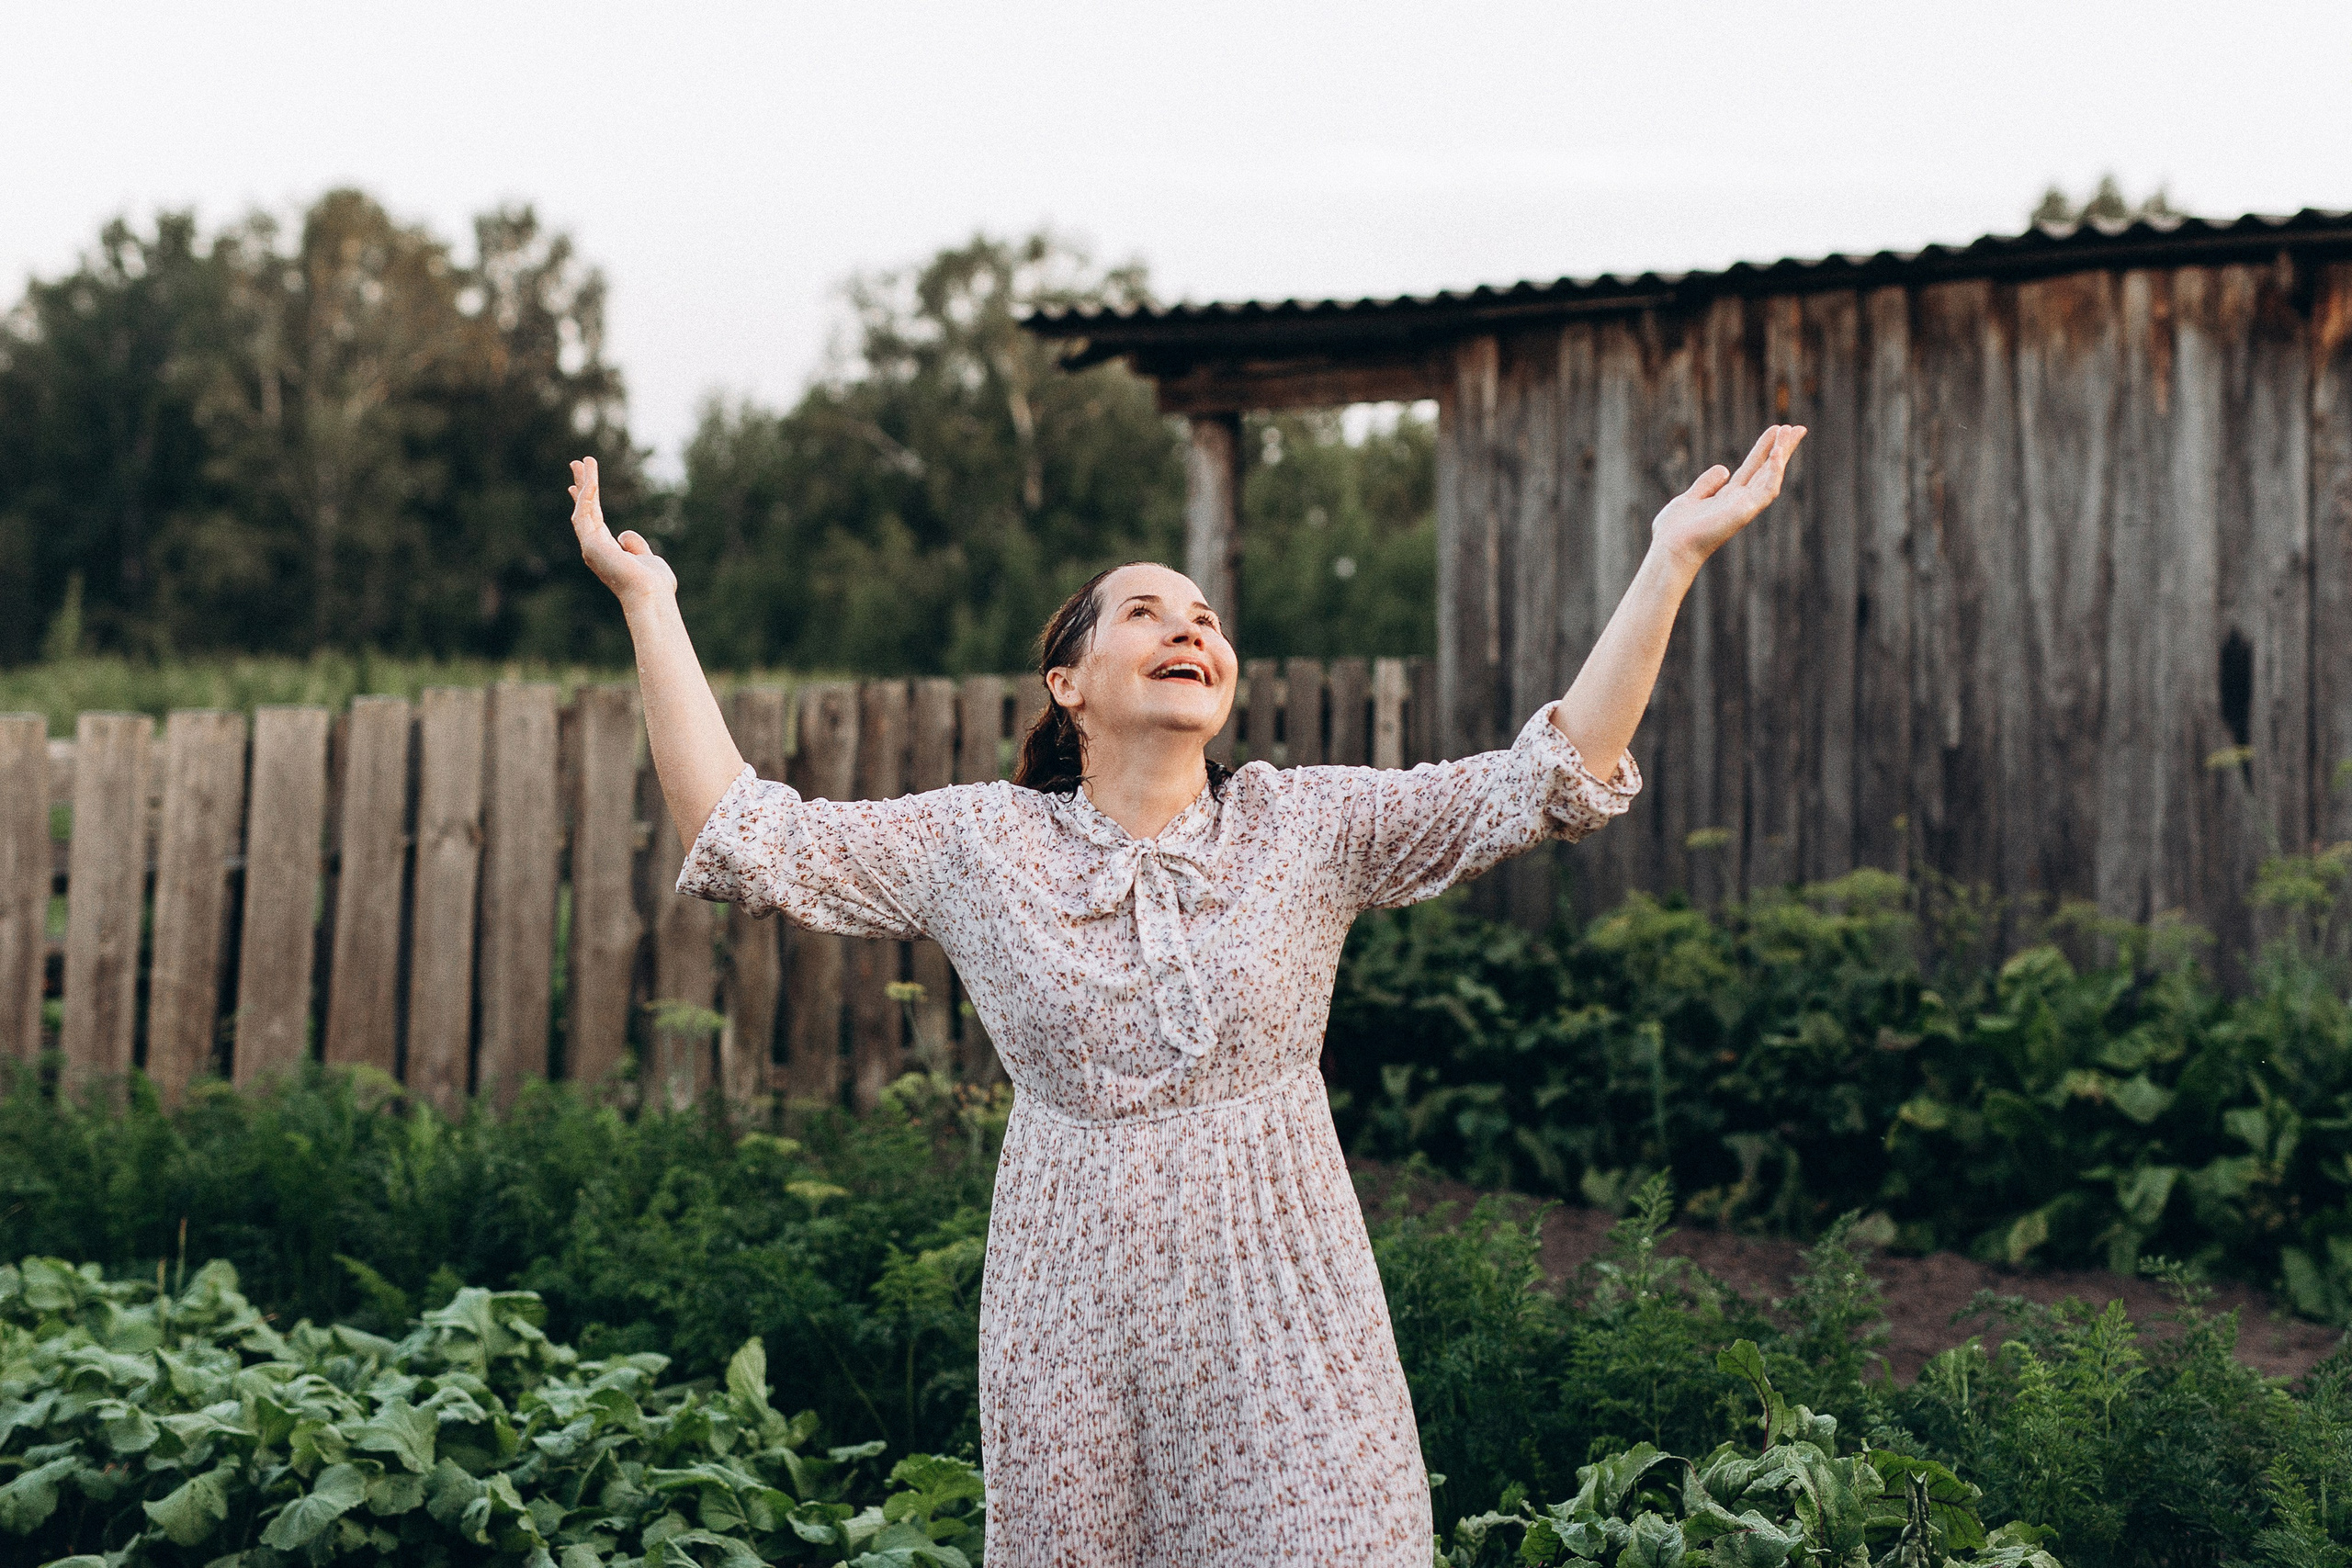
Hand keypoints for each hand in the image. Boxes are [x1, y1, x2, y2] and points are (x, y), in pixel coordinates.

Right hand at [568, 456, 676, 609]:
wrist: (652, 596)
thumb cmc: (654, 584)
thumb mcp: (647, 558)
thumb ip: (636, 545)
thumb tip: (624, 534)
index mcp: (607, 551)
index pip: (594, 520)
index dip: (588, 500)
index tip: (584, 484)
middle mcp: (594, 548)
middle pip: (585, 510)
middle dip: (582, 486)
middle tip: (577, 463)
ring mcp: (590, 547)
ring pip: (583, 508)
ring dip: (584, 484)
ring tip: (582, 461)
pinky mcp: (591, 544)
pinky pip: (585, 514)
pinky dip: (587, 496)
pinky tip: (591, 480)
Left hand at [1650, 425, 1805, 567]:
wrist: (1670, 548)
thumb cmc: (1675, 530)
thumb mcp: (1691, 498)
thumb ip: (1706, 484)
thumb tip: (1724, 469)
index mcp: (1727, 497)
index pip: (1752, 467)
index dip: (1764, 448)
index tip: (1777, 429)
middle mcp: (1739, 501)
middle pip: (1767, 469)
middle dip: (1782, 449)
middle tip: (1798, 428)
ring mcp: (1744, 507)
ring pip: (1771, 476)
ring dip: (1782, 454)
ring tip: (1791, 432)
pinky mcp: (1744, 512)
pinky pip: (1766, 490)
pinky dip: (1774, 473)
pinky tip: (1777, 454)